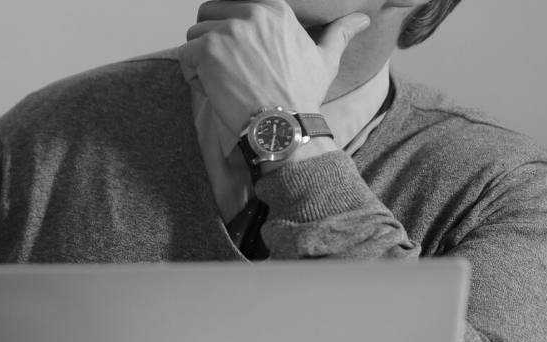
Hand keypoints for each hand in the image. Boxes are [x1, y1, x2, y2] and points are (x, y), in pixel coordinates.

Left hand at [177, 0, 369, 139]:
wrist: (283, 124)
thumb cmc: (302, 95)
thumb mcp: (325, 58)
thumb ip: (338, 33)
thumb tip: (362, 19)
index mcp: (274, 8)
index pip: (231, 4)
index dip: (229, 32)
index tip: (239, 58)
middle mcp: (250, 12)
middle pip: (207, 14)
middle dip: (209, 41)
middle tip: (228, 71)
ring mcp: (227, 29)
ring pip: (193, 38)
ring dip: (201, 63)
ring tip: (226, 84)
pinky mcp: (207, 50)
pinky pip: (184, 57)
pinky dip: (192, 78)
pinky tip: (217, 92)